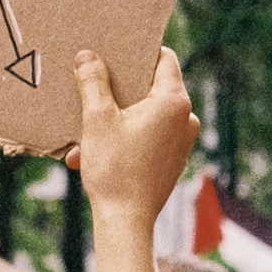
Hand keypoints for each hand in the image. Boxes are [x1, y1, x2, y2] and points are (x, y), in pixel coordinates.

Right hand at [66, 48, 199, 220]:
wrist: (126, 222)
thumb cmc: (114, 169)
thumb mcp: (97, 119)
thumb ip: (93, 82)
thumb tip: (87, 56)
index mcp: (174, 101)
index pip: (163, 58)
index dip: (138, 50)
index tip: (115, 49)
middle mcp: (186, 119)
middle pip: (152, 86)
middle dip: (119, 87)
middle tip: (92, 83)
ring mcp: (182, 141)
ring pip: (146, 113)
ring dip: (115, 116)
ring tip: (85, 128)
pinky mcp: (173, 159)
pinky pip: (149, 135)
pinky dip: (124, 136)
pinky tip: (93, 149)